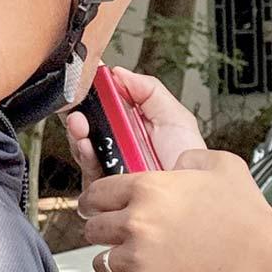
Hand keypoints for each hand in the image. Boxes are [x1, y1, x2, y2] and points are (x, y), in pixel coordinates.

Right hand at [64, 67, 206, 188]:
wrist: (194, 198)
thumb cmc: (188, 162)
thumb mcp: (174, 117)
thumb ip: (148, 90)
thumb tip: (118, 73)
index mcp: (133, 127)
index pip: (105, 106)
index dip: (93, 93)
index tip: (87, 80)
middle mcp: (118, 146)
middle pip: (88, 125)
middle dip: (79, 112)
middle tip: (77, 103)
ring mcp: (110, 168)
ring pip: (84, 147)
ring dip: (78, 132)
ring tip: (80, 123)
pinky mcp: (105, 191)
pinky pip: (88, 171)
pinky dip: (85, 156)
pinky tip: (88, 146)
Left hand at [79, 149, 271, 271]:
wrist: (257, 259)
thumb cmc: (245, 216)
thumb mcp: (222, 165)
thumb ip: (192, 157)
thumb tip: (178, 161)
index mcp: (148, 188)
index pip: (96, 193)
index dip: (93, 202)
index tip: (93, 208)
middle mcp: (136, 221)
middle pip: (93, 228)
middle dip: (101, 232)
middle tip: (111, 236)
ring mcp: (137, 256)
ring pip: (100, 263)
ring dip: (110, 263)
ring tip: (126, 264)